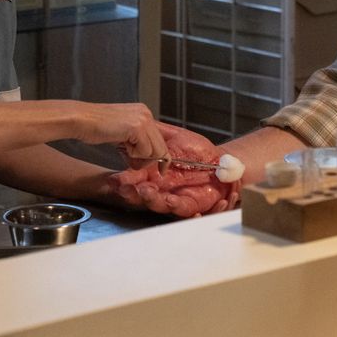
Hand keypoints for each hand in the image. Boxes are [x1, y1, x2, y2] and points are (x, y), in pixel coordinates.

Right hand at [78, 103, 166, 161]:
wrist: (80, 120)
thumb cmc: (94, 127)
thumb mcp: (121, 132)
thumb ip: (135, 141)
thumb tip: (147, 157)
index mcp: (143, 112)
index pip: (160, 139)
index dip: (160, 156)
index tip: (162, 169)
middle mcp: (146, 113)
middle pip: (161, 147)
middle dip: (148, 159)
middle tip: (130, 158)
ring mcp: (143, 120)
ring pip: (155, 151)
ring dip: (138, 157)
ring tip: (123, 149)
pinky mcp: (137, 128)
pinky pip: (145, 151)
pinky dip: (132, 154)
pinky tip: (120, 145)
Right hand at [111, 123, 239, 216]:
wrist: (220, 161)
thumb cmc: (197, 150)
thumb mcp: (175, 136)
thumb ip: (157, 134)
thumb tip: (139, 125)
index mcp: (153, 172)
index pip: (135, 178)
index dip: (124, 180)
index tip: (116, 180)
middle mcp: (161, 188)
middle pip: (143, 195)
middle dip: (133, 193)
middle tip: (127, 189)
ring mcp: (175, 198)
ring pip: (160, 204)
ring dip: (153, 200)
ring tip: (147, 193)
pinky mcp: (192, 205)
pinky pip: (186, 211)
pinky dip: (183, 209)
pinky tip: (179, 204)